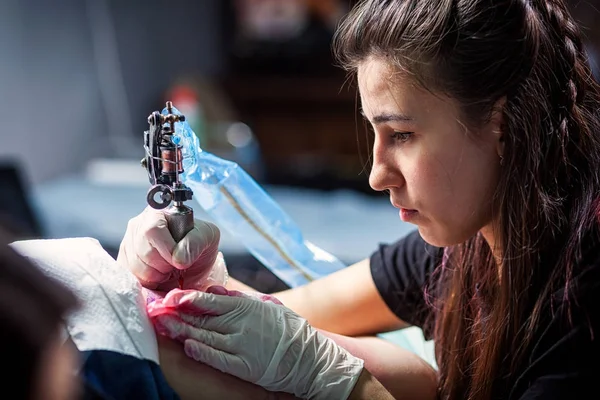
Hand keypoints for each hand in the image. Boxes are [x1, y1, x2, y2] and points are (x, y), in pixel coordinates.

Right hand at [117, 206, 222, 290]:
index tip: (180, 261)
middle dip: (162, 266)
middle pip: (142, 252)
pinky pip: (129, 278)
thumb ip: (196, 242)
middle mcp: (137, 226)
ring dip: (155, 276)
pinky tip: (157, 277)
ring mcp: (127, 244)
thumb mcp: (208, 237)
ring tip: (166, 271)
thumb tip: (178, 258)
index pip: (152, 230)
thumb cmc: (200, 246)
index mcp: (158, 213)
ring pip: (134, 267)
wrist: (193, 264)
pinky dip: (146, 283)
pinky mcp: (123, 263)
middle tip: (175, 267)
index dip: (166, 250)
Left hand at [152, 287, 363, 399]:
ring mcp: (241, 345)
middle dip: (177, 314)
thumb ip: (240, 298)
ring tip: (164, 326)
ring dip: (182, 331)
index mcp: (246, 307)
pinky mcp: (244, 365)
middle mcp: (240, 324)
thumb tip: (215, 291)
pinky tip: (187, 347)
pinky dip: (202, 352)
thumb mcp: (267, 306)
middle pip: (201, 318)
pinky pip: (218, 358)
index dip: (187, 299)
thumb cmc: (287, 329)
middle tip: (156, 310)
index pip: (209, 301)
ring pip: (205, 336)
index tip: (170, 297)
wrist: (308, 356)